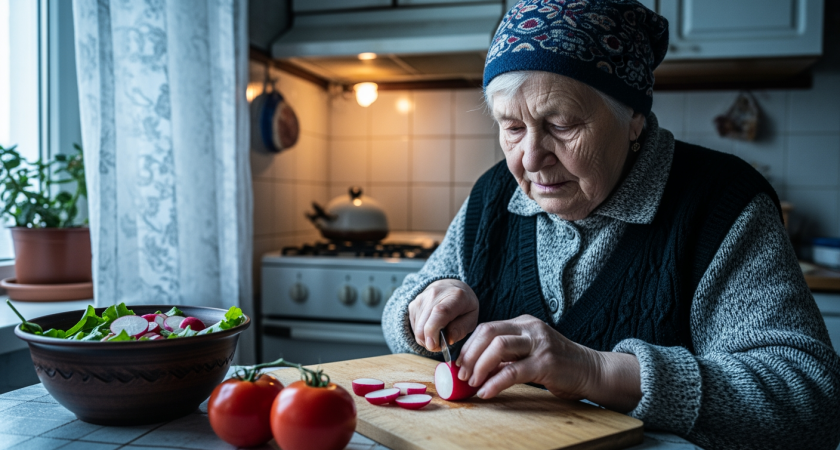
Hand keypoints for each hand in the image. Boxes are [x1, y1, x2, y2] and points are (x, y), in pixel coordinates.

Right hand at [408, 279, 478, 351]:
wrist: (451, 288)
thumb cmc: (464, 306)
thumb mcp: (472, 318)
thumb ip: (461, 329)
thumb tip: (448, 340)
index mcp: (455, 295)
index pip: (440, 312)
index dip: (433, 330)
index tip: (432, 345)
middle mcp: (435, 293)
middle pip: (424, 323)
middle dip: (430, 341)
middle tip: (441, 345)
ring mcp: (422, 298)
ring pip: (417, 328)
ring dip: (426, 338)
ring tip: (438, 335)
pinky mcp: (413, 304)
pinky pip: (414, 326)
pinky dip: (421, 333)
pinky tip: (432, 328)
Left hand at [455, 315, 641, 411]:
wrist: (591, 370)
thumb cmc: (558, 365)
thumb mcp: (529, 354)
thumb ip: (506, 357)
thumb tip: (476, 368)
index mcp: (524, 323)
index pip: (488, 328)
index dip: (469, 346)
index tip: (459, 363)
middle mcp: (531, 328)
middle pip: (489, 332)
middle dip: (470, 354)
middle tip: (461, 373)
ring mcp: (539, 343)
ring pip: (499, 347)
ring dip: (480, 366)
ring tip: (472, 382)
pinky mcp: (546, 363)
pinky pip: (513, 371)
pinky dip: (495, 382)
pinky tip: (487, 392)